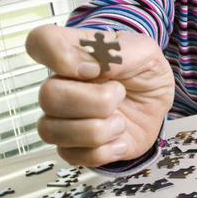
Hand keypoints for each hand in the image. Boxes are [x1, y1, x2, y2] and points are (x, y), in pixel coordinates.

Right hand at [25, 24, 173, 167]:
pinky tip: (119, 140)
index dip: (58, 56)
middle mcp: (62, 85)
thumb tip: (90, 65)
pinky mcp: (75, 145)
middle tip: (120, 95)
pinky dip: (102, 152)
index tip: (94, 68)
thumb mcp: (144, 51)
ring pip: (50, 131)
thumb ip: (117, 53)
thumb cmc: (143, 72)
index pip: (40, 41)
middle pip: (48, 96)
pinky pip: (70, 156)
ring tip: (120, 123)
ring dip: (96, 131)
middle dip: (95, 102)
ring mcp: (64, 117)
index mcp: (74, 54)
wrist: (156, 102)